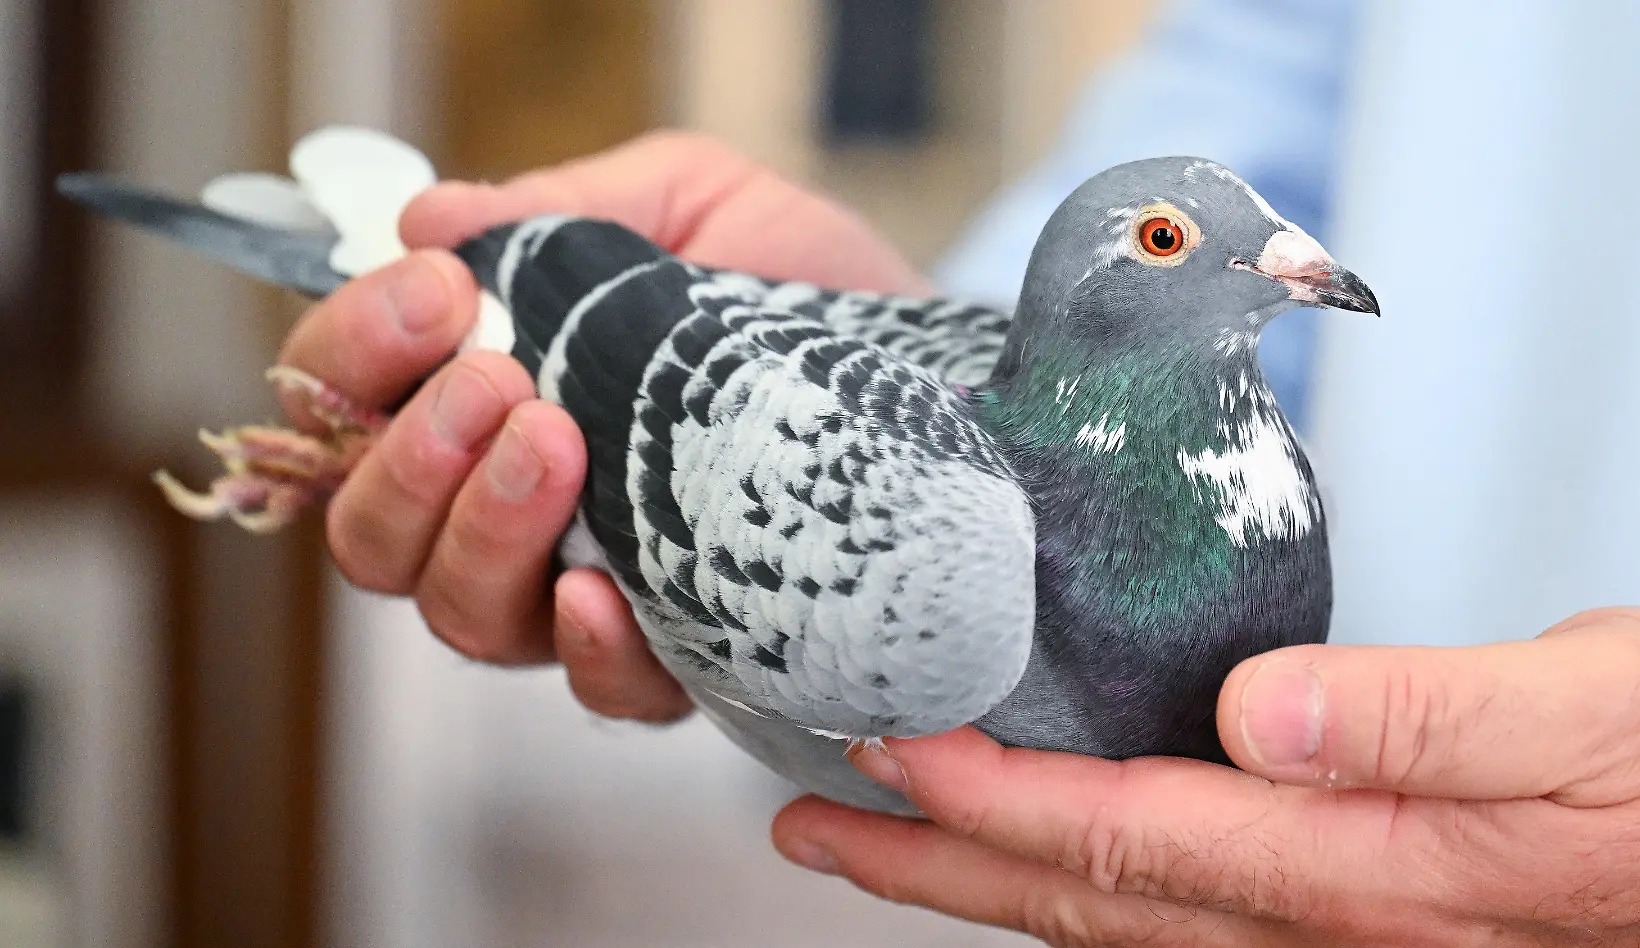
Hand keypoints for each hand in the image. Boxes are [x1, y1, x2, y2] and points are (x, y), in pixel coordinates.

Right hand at [276, 131, 925, 719]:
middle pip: (374, 530)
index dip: (353, 350)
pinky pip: (597, 688)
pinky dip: (584, 647)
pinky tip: (602, 591)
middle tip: (496, 376)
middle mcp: (514, 508)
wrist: (941, 378)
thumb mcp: (696, 207)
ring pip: (459, 612)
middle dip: (411, 451)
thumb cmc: (807, 290)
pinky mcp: (682, 655)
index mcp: (490, 395)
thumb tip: (430, 214)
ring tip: (552, 438)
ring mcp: (586, 591)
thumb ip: (566, 214)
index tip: (436, 289)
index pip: (352, 399)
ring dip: (480, 529)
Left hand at [773, 607, 1639, 946]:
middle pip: (1080, 901)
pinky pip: (1170, 915)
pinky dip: (1075, 885)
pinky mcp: (1343, 917)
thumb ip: (1422, 714)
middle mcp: (1319, 925)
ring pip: (1109, 922)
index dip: (990, 795)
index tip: (888, 745)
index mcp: (1357, 869)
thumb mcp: (1591, 713)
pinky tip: (1043, 860)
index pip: (1122, 835)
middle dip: (935, 862)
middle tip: (816, 828)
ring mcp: (1325, 938)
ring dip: (984, 879)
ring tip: (884, 843)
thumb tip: (1260, 711)